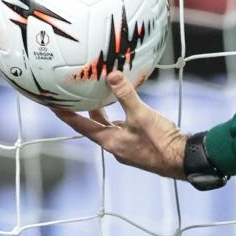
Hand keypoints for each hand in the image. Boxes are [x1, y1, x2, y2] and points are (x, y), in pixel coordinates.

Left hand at [52, 71, 187, 179]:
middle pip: (95, 128)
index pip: (81, 126)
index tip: (52, 104)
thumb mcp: (141, 115)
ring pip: (112, 129)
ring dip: (107, 117)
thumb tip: (111, 75)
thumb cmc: (161, 142)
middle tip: (78, 98)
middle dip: (86, 113)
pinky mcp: (141, 149)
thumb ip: (126, 95)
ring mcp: (129, 149)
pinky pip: (126, 132)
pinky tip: (132, 113)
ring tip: (103, 100)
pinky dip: (123, 120)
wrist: (183, 160)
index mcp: (110, 142)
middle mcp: (116, 147)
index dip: (66, 114)